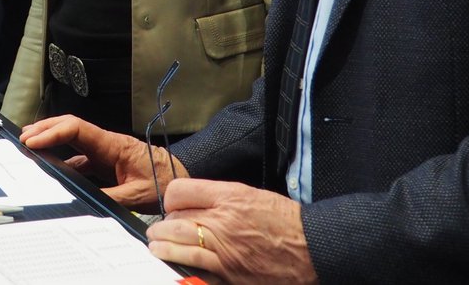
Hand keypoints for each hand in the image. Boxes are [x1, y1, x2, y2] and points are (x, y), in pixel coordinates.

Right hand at [19, 115, 185, 208]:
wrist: (178, 177)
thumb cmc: (163, 180)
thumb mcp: (139, 195)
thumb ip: (113, 196)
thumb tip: (89, 201)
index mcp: (113, 144)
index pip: (76, 129)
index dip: (52, 132)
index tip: (34, 140)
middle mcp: (106, 143)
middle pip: (69, 127)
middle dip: (45, 129)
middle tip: (24, 138)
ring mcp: (104, 150)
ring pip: (72, 139)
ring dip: (51, 139)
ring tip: (31, 145)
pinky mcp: (104, 160)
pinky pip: (78, 155)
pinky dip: (61, 156)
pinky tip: (52, 164)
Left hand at [147, 180, 316, 284]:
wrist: (312, 248)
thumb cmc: (285, 220)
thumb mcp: (250, 194)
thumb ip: (219, 197)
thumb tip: (193, 202)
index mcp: (228, 198)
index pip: (180, 192)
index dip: (171, 199)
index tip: (172, 206)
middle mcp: (222, 222)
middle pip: (175, 220)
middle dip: (163, 225)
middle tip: (160, 229)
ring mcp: (225, 251)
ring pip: (179, 246)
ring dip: (162, 246)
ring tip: (156, 246)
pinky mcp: (230, 275)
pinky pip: (197, 271)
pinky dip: (183, 268)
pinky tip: (174, 266)